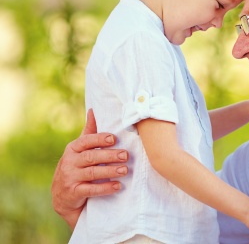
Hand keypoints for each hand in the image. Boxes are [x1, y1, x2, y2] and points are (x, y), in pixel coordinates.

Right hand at [51, 109, 128, 228]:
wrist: (62, 197)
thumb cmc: (76, 167)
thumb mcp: (79, 149)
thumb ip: (88, 132)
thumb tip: (93, 110)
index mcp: (72, 149)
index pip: (86, 141)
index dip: (99, 139)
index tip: (114, 138)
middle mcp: (69, 162)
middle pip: (91, 157)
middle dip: (109, 155)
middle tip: (126, 155)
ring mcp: (70, 178)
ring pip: (92, 173)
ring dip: (110, 171)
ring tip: (125, 170)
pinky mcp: (74, 192)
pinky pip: (91, 190)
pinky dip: (105, 188)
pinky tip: (118, 186)